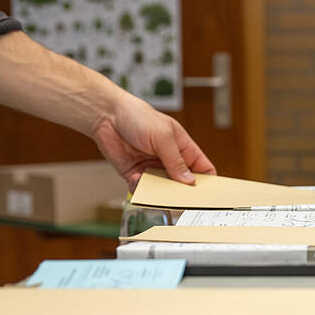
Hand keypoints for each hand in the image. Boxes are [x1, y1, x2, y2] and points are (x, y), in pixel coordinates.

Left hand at [91, 93, 215, 191]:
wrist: (106, 115)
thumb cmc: (138, 117)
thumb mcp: (163, 137)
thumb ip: (176, 161)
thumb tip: (190, 181)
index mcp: (184, 149)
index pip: (203, 170)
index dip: (207, 182)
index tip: (206, 195)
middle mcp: (170, 161)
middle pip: (183, 185)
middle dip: (182, 193)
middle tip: (180, 199)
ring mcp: (153, 169)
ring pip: (163, 191)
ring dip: (159, 193)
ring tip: (155, 191)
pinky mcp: (135, 174)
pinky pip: (142, 190)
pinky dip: (140, 190)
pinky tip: (136, 179)